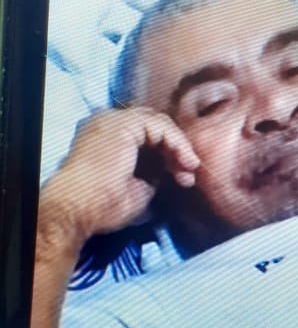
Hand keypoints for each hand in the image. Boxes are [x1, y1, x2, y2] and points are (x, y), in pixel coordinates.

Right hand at [43, 107, 199, 239]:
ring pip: (159, 124)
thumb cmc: (102, 205)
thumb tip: (170, 171)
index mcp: (105, 137)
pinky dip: (176, 142)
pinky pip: (160, 126)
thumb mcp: (136, 188)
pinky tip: (184, 160)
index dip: (168, 155)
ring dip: (179, 147)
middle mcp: (107, 123)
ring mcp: (113, 119)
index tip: (182, 179)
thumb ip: (152, 173)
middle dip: (175, 150)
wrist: (79, 208)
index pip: (145, 136)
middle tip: (187, 175)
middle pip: (153, 127)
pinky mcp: (123, 123)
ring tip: (189, 170)